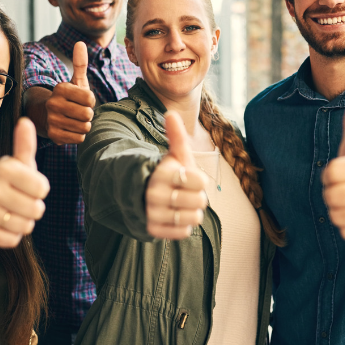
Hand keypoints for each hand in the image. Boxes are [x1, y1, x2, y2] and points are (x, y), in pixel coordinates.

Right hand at [0, 117, 50, 247]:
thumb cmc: (10, 180)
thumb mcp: (19, 163)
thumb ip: (25, 144)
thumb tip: (26, 121)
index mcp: (4, 168)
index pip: (42, 188)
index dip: (40, 189)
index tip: (27, 184)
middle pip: (36, 210)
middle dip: (34, 207)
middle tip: (20, 200)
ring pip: (25, 226)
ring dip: (24, 222)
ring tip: (12, 211)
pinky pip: (12, 240)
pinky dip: (12, 235)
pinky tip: (3, 223)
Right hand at [45, 42, 95, 144]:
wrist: (49, 116)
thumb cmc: (69, 97)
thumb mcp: (76, 81)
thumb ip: (80, 63)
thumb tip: (80, 43)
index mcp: (60, 88)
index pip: (90, 98)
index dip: (90, 101)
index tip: (82, 100)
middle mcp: (53, 104)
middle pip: (88, 114)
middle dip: (88, 114)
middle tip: (80, 111)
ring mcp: (52, 120)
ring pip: (84, 127)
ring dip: (84, 125)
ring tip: (75, 120)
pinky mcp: (53, 136)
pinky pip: (79, 138)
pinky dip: (79, 135)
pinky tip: (71, 129)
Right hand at [145, 111, 208, 239]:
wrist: (145, 193)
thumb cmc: (168, 172)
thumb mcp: (175, 155)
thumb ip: (176, 136)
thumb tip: (171, 112)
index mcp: (162, 173)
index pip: (199, 181)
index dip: (200, 180)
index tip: (190, 178)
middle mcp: (154, 194)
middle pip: (200, 202)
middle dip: (198, 197)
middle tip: (186, 192)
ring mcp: (152, 213)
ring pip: (193, 218)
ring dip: (193, 212)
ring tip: (182, 204)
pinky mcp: (153, 230)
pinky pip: (183, 232)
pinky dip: (185, 226)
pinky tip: (176, 216)